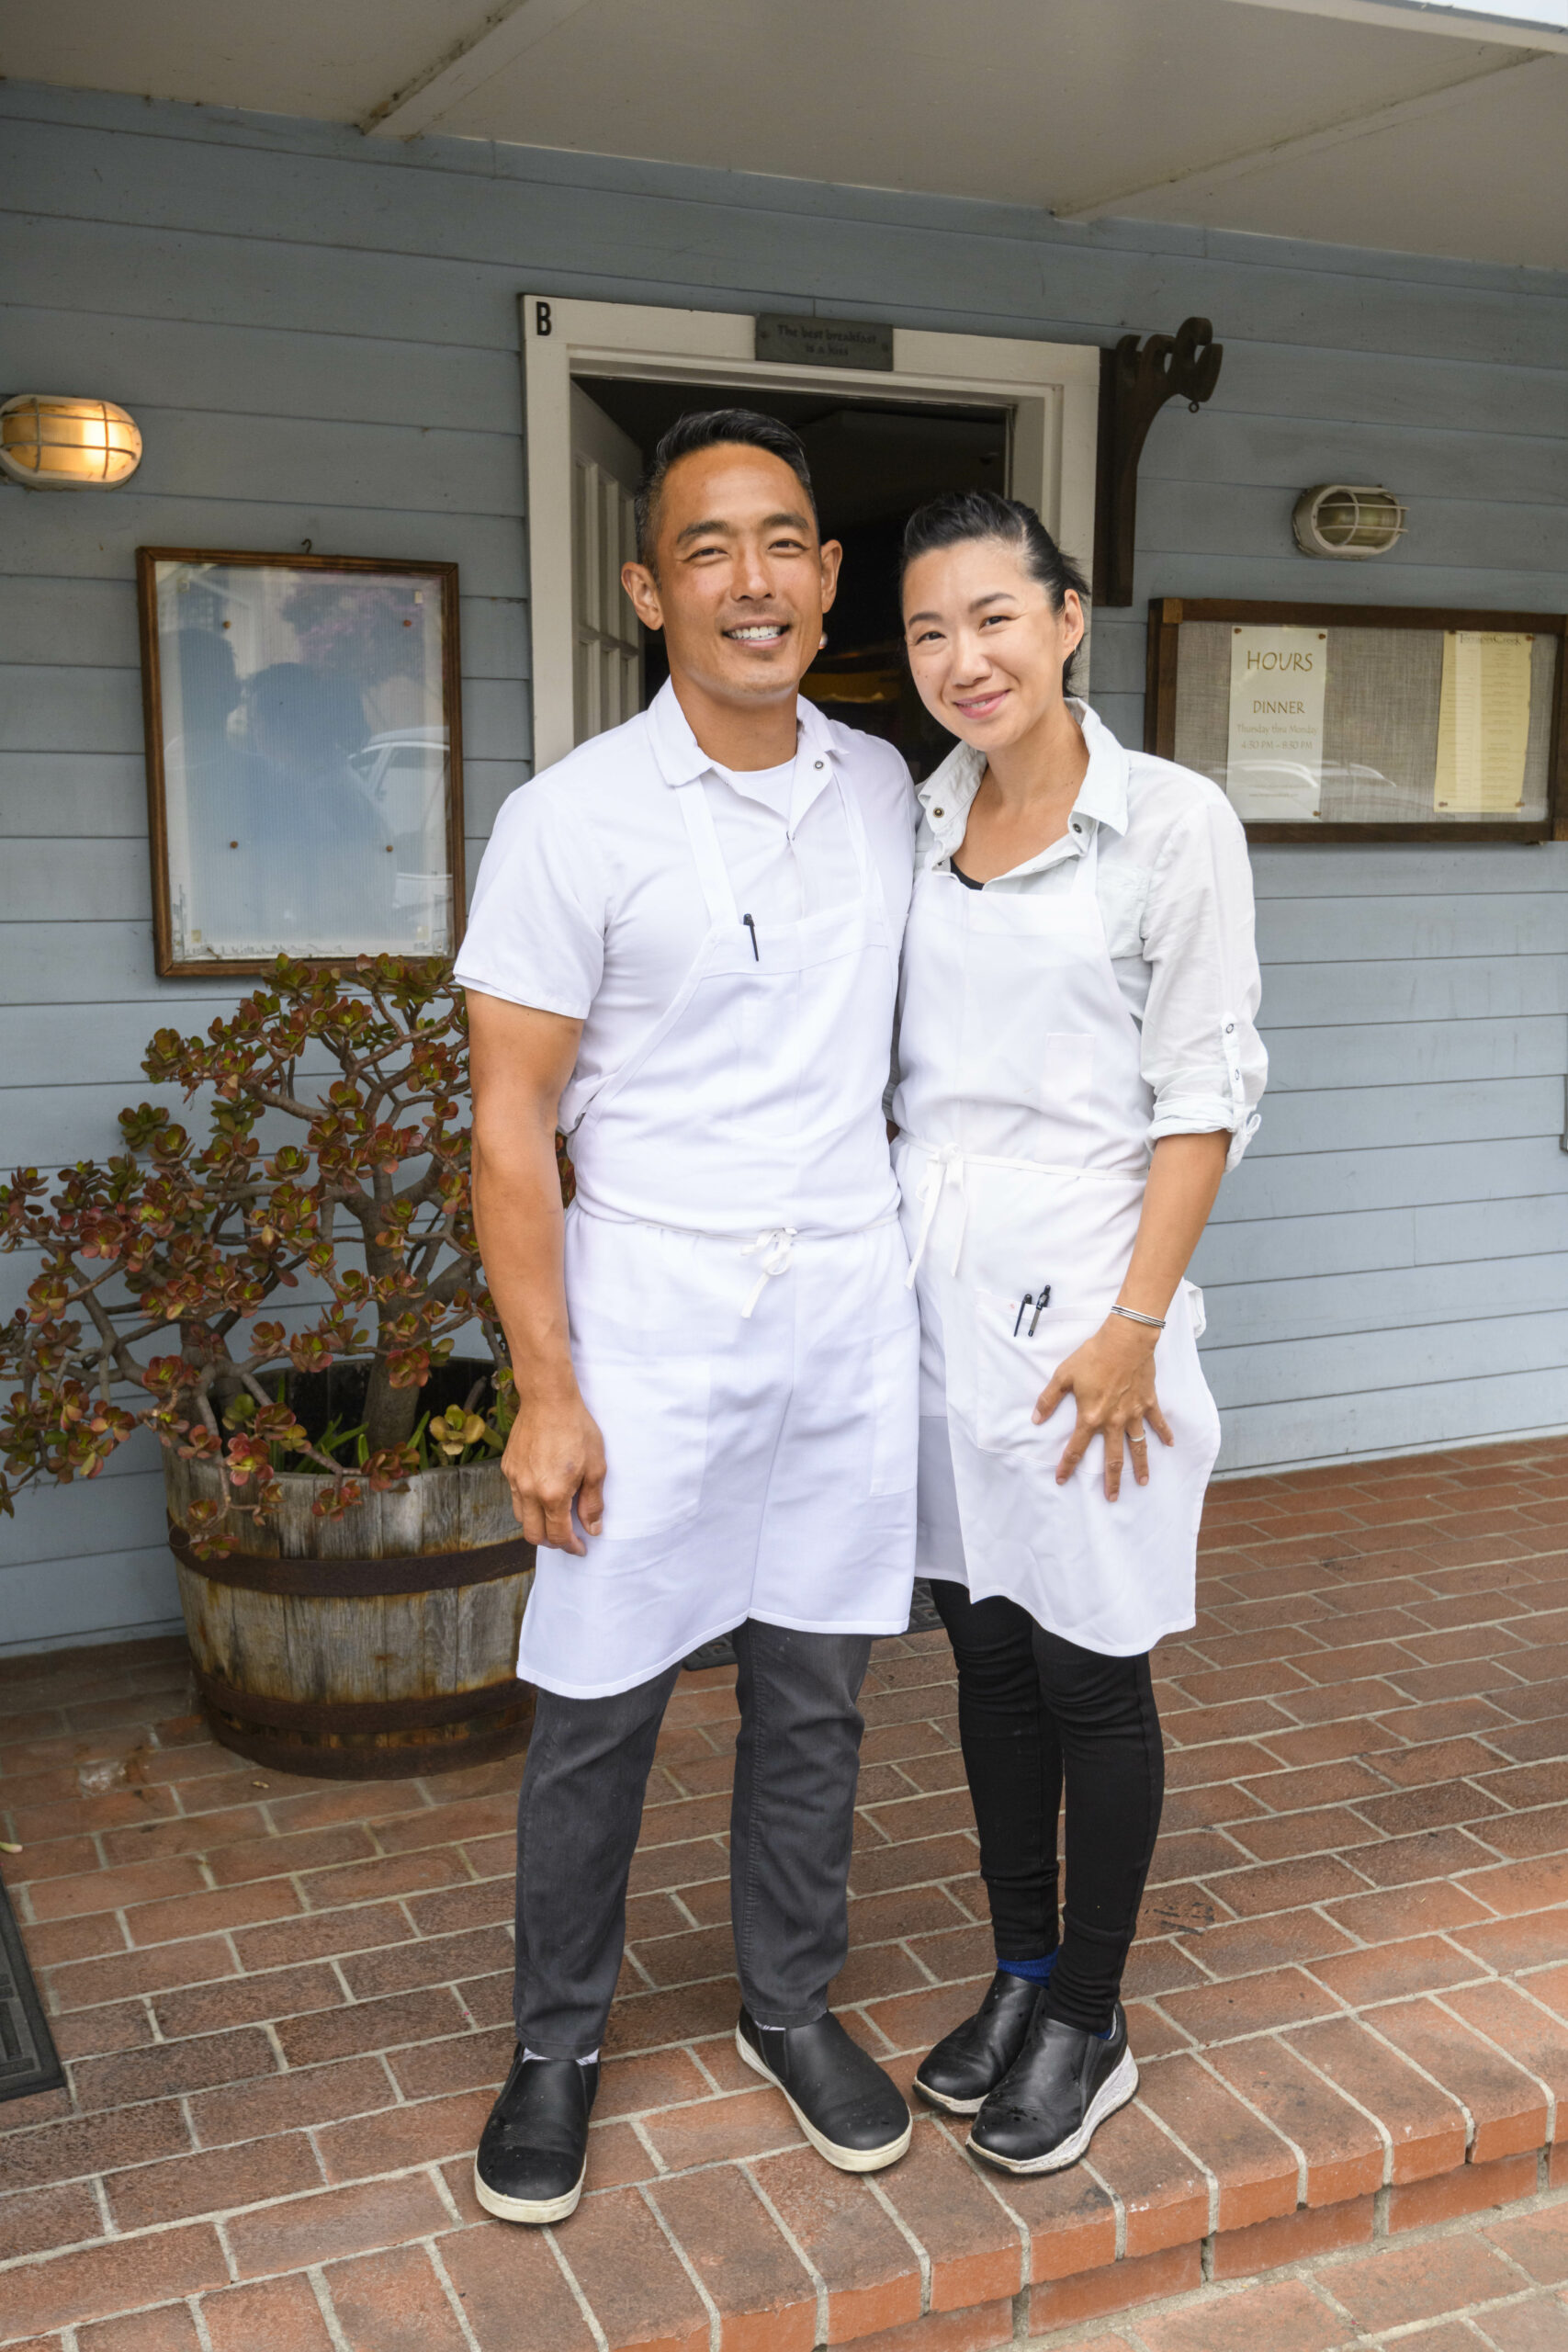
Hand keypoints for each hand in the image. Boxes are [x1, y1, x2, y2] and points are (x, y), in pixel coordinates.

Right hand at [500, 1387, 605, 1553]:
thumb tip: (592, 1528)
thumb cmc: (576, 1429)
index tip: (580, 1547)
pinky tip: (543, 1490)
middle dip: (551, 1542)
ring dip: (537, 1523)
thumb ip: (592, 1502)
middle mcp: (529, 1491)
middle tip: (567, 1536)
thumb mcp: (595, 1467)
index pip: (558, 1536)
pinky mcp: (507, 1467)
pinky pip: (516, 1495)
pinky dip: (528, 1502)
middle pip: (533, 1535)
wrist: (548, 1399)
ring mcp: (515, 1479)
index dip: (571, 1547)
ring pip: (520, 1517)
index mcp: (552, 1494)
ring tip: (555, 1515)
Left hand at [1032, 1315, 1174, 1500]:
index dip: (1067, 1465)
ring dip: (1140, 1466)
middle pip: (1112, 1458)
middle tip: (1112, 1498)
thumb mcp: (1063, 1375)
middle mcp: (1114, 1421)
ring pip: (1138, 1447)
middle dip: (1111, 1481)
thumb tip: (1036, 1419)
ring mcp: (1134, 1414)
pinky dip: (1165, 1433)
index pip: (1076, 1448)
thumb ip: (1049, 1399)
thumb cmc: (1093, 1356)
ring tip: (1142, 1483)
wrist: (1125, 1341)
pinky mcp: (1149, 1402)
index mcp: (1091, 1417)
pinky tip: (1170, 1444)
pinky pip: (1158, 1423)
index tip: (1062, 1480)